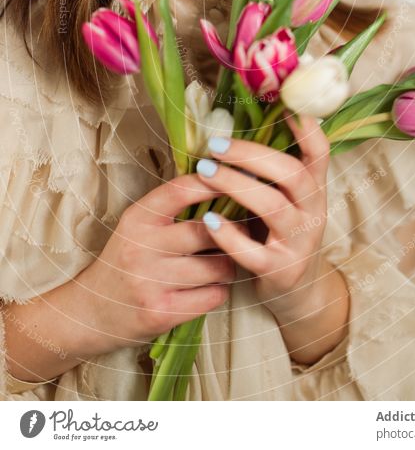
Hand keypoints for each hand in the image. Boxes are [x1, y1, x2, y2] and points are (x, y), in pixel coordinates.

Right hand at [78, 174, 241, 352]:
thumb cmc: (125, 261)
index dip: (213, 184)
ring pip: (218, 266)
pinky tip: (210, 288)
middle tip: (241, 231)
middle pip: (208, 231)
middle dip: (234, 231)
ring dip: (229, 265)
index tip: (234, 184)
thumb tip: (223, 185)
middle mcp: (142, 248)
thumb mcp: (138, 226)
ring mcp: (150, 282)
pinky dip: (220, 291)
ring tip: (223, 264)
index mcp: (138, 219)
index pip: (181, 190)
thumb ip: (173, 207)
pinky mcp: (161, 313)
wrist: (90, 311)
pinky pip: (214, 296)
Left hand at [195, 110, 331, 322]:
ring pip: (272, 207)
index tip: (284, 103)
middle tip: (216, 145)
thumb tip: (237, 118)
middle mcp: (314, 210)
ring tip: (204, 171)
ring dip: (235, 185)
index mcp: (315, 186)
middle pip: (291, 174)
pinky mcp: (281, 270)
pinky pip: (253, 251)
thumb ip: (271, 168)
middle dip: (252, 155)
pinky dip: (229, 235)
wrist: (295, 288)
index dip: (305, 127)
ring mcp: (299, 241)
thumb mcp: (287, 197)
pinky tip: (208, 219)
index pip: (319, 151)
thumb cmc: (279, 229)